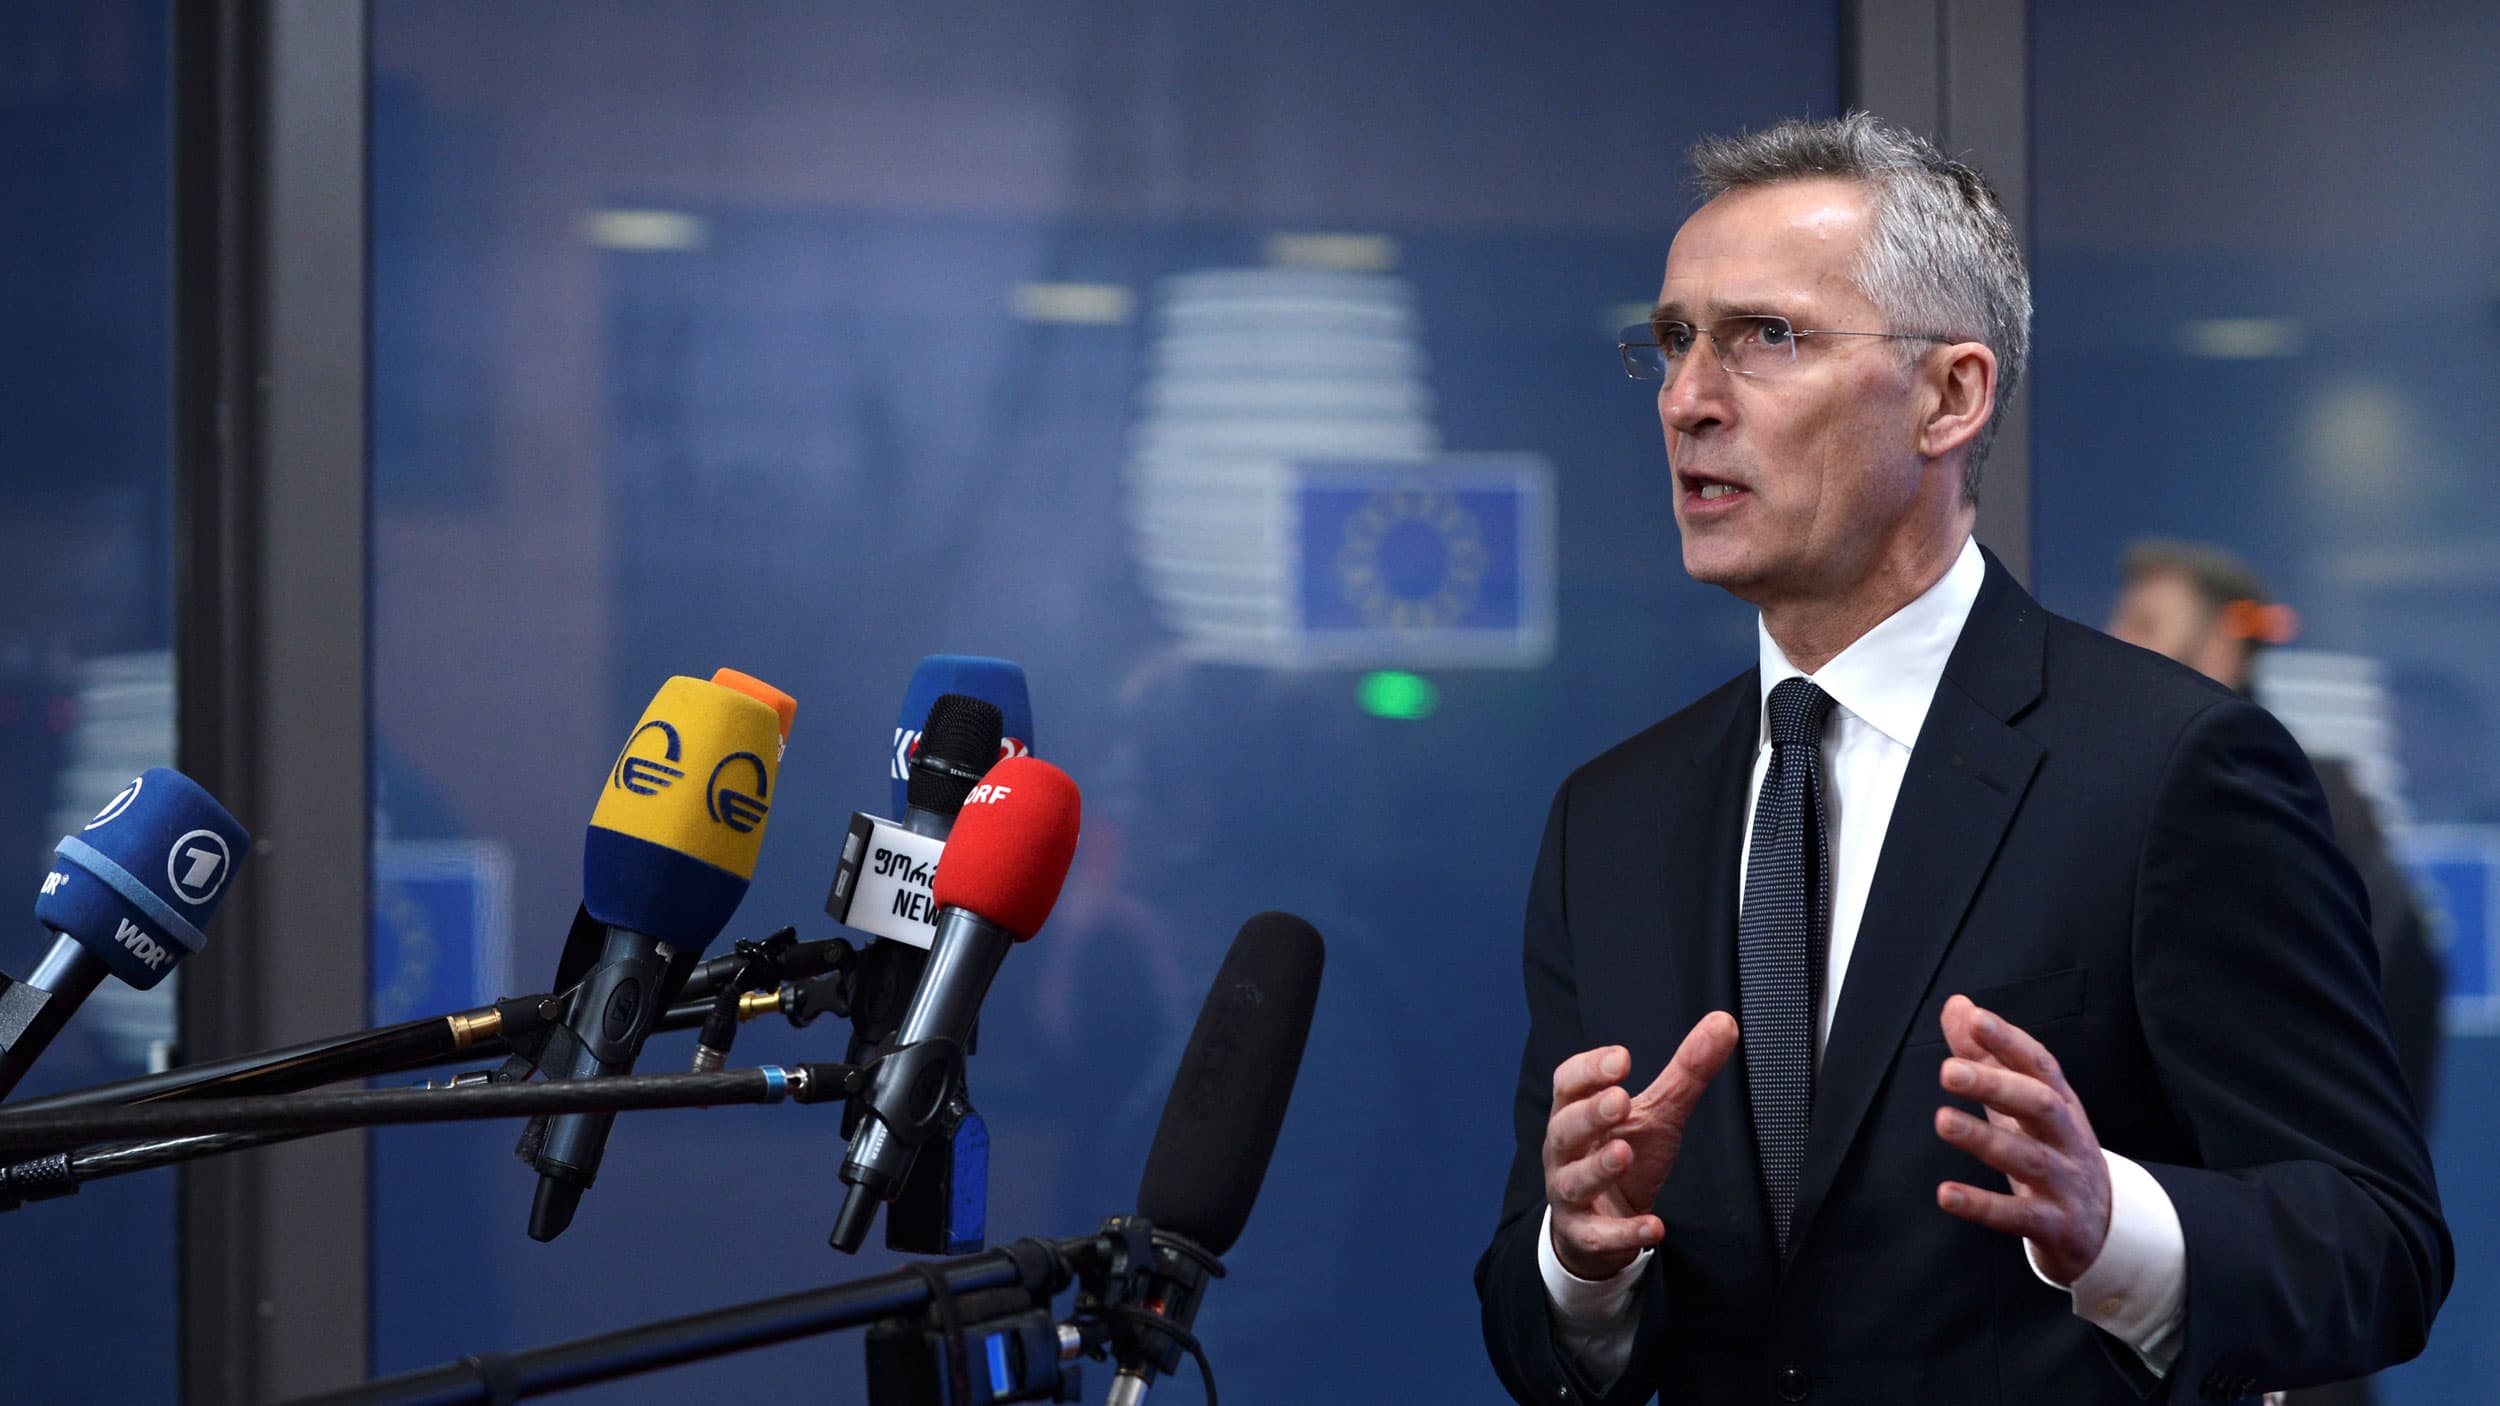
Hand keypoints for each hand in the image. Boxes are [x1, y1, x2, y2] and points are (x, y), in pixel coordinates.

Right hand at [1544, 1011, 1738, 1280]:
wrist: (1600, 1226)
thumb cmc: (1624, 1156)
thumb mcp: (1658, 1113)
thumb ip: (1686, 1071)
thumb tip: (1725, 1022)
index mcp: (1576, 1112)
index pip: (1569, 1083)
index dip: (1590, 1070)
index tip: (1623, 1058)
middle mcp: (1564, 1151)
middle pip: (1564, 1128)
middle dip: (1590, 1113)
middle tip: (1620, 1100)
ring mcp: (1570, 1194)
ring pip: (1573, 1180)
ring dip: (1598, 1166)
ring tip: (1624, 1153)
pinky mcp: (1584, 1235)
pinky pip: (1598, 1235)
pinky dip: (1623, 1232)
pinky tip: (1654, 1227)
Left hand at [1931, 994, 2111, 1283]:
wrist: (2105, 1229)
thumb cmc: (2052, 1151)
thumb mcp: (2024, 1105)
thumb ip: (1987, 1057)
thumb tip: (1957, 1004)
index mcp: (2061, 1104)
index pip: (2040, 1065)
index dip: (2009, 1041)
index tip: (1975, 1019)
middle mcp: (2068, 1138)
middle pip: (2040, 1105)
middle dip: (1996, 1085)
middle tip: (1948, 1070)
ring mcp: (2065, 1183)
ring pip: (2028, 1159)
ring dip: (1985, 1140)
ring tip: (1943, 1121)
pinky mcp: (2055, 1225)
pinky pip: (2018, 1216)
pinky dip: (1983, 1206)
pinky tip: (1946, 1194)